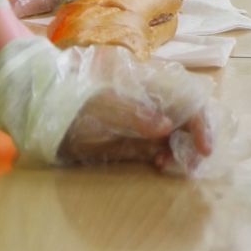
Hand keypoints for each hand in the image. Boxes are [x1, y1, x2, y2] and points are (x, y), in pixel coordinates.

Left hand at [60, 69, 214, 173]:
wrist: (46, 111)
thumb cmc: (72, 102)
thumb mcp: (98, 105)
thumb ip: (132, 113)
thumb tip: (167, 126)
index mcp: (149, 85)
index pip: (188, 99)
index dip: (201, 122)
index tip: (204, 149)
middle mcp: (154, 101)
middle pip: (189, 118)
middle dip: (195, 140)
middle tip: (189, 165)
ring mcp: (146, 121)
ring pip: (179, 135)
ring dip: (183, 151)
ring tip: (168, 166)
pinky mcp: (136, 139)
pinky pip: (162, 147)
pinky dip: (168, 157)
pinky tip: (159, 165)